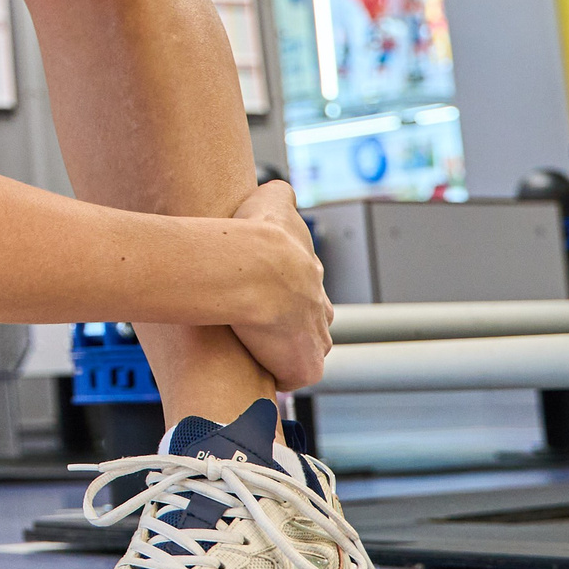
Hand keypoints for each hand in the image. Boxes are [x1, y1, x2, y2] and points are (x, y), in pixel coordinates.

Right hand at [228, 179, 332, 391]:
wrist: (256, 268)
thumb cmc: (258, 237)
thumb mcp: (272, 200)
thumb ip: (279, 196)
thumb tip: (278, 189)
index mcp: (311, 279)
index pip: (304, 295)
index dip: (282, 298)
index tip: (260, 297)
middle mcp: (320, 312)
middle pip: (308, 328)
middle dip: (287, 329)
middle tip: (254, 326)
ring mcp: (315, 342)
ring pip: (300, 354)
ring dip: (280, 354)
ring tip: (248, 352)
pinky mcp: (304, 368)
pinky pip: (288, 379)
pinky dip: (272, 376)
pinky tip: (248, 368)